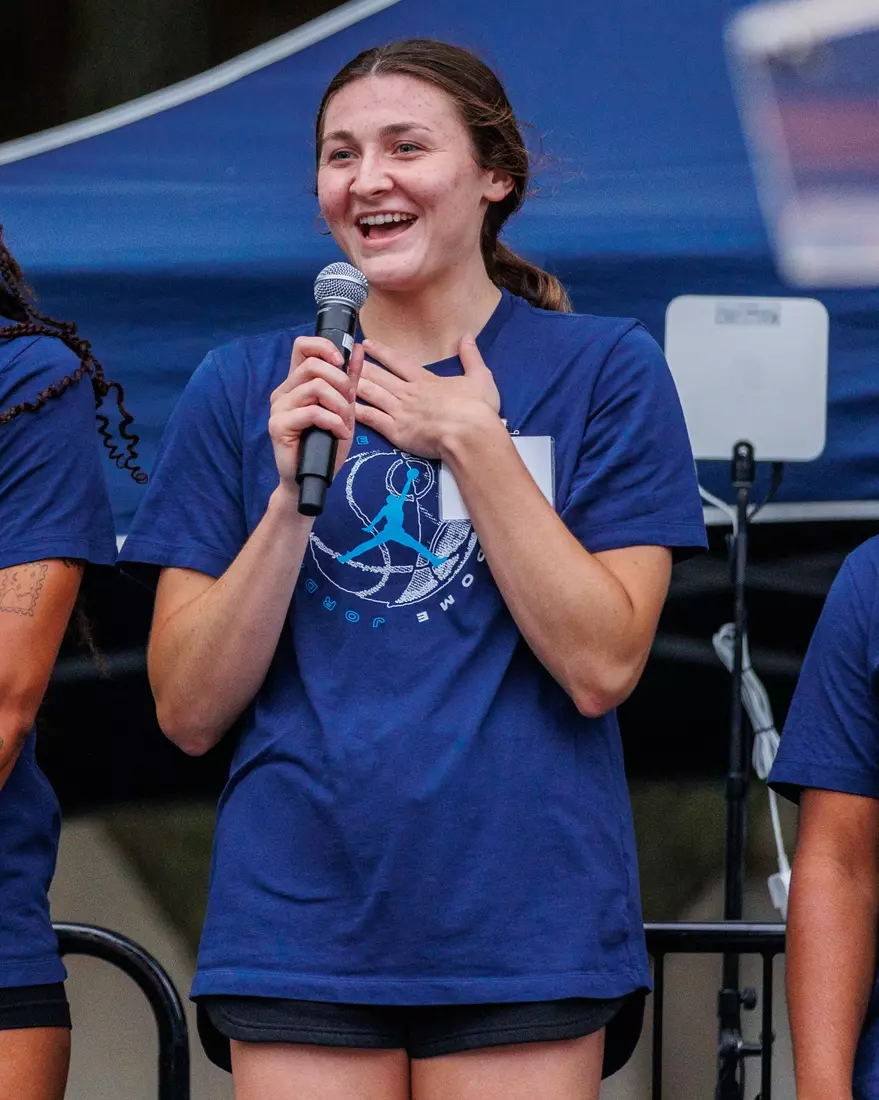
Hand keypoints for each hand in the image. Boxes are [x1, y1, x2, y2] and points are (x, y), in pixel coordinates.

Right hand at [268, 335, 364, 500]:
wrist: (311, 479)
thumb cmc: (326, 445)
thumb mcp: (344, 408)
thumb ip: (349, 380)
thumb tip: (359, 349)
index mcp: (297, 383)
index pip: (302, 346)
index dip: (323, 347)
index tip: (342, 361)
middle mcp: (284, 392)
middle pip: (312, 365)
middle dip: (340, 382)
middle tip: (348, 404)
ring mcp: (279, 408)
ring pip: (314, 387)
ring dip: (339, 405)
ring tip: (345, 423)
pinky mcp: (278, 425)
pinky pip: (312, 412)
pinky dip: (333, 422)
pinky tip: (339, 433)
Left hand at [355, 333, 499, 459]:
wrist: (470, 433)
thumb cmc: (477, 409)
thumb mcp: (480, 377)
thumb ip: (471, 356)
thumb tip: (468, 336)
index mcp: (426, 381)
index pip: (398, 362)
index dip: (381, 352)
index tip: (367, 344)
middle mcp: (409, 393)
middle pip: (379, 376)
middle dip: (359, 366)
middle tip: (342, 359)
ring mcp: (400, 412)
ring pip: (371, 394)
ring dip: (355, 385)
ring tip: (338, 378)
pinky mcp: (396, 431)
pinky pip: (372, 419)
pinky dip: (357, 411)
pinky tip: (344, 406)